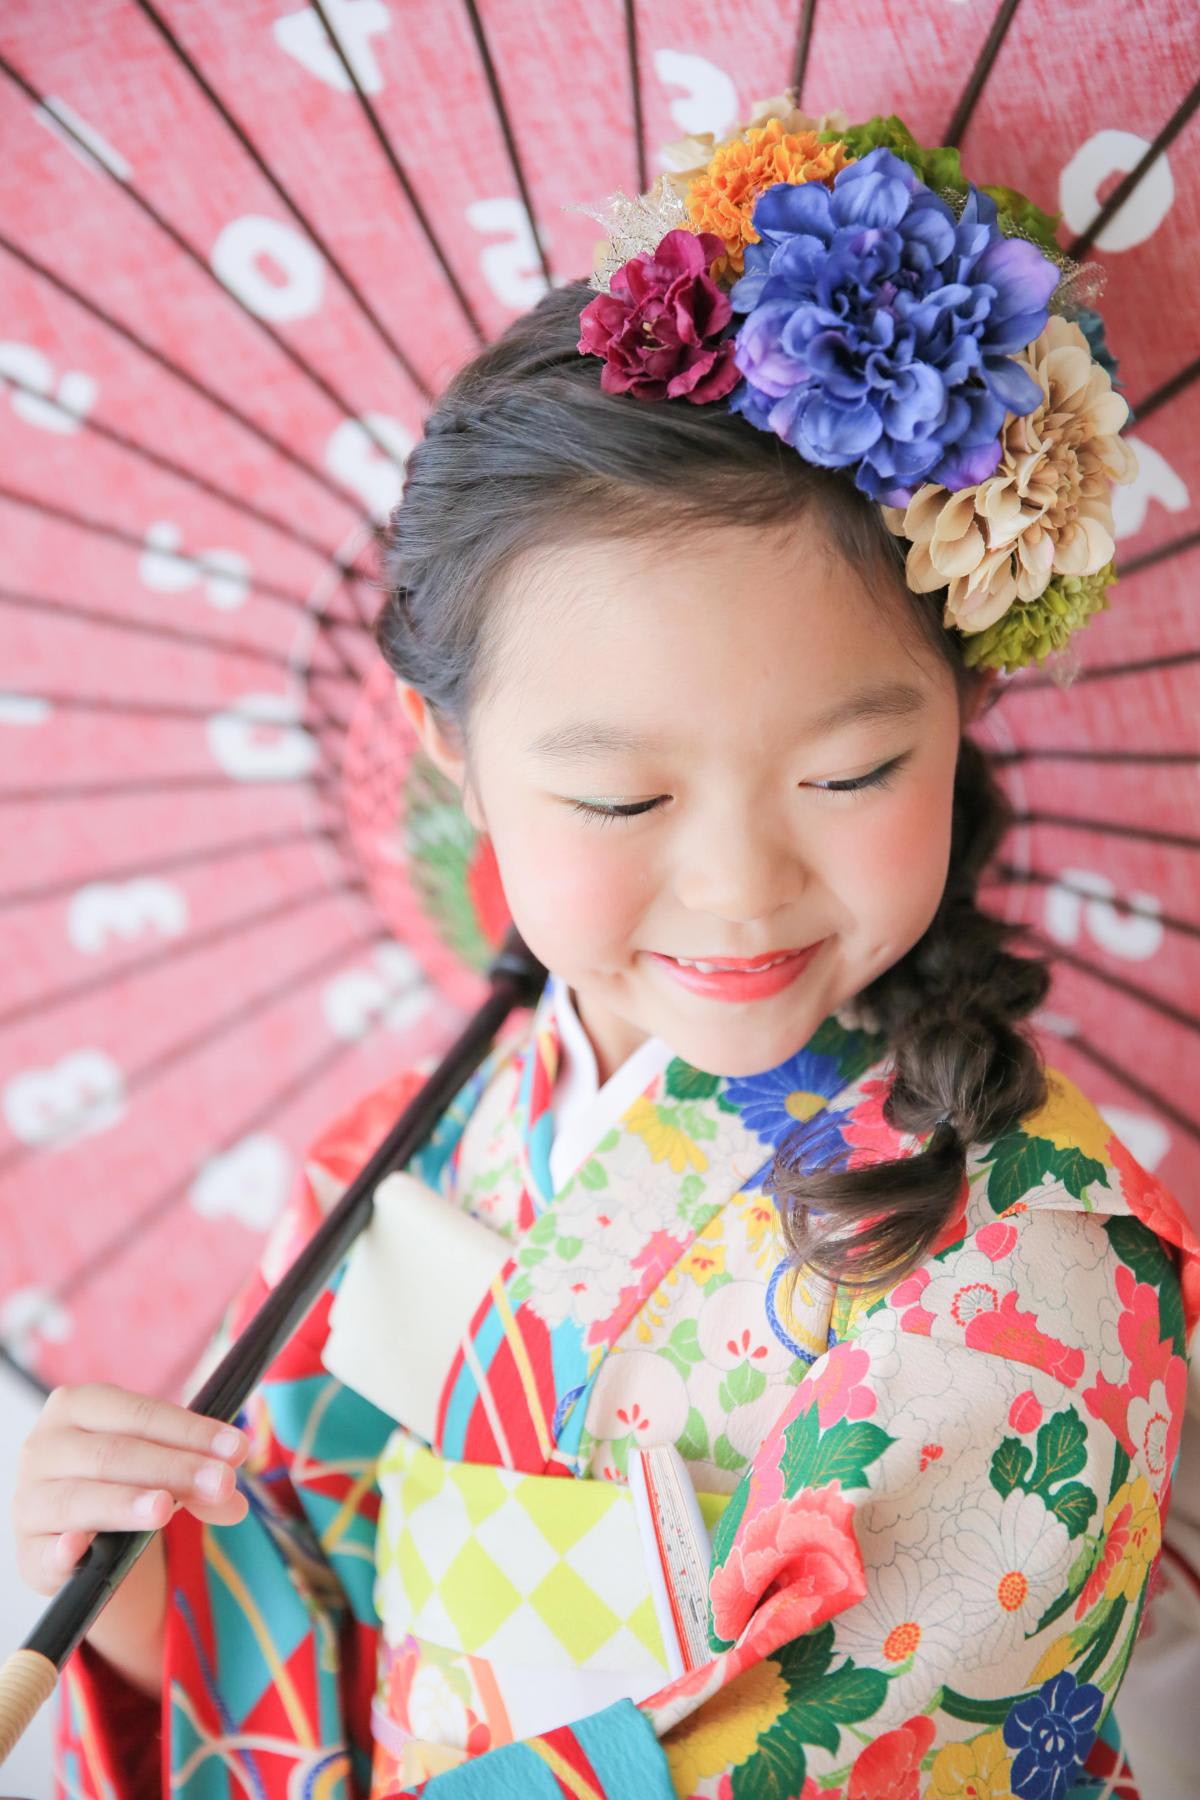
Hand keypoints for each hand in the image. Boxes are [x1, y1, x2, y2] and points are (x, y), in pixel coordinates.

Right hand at [12, 1382, 249, 1595]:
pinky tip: (78, 1547)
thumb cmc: (124, 1480)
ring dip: (125, 1502)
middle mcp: (45, 1446)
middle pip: (114, 1453)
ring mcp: (30, 1499)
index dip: (190, 1430)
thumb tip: (233, 1501)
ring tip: (164, 1508)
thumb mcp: (163, 1469)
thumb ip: (200, 1482)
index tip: (236, 1449)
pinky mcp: (28, 1552)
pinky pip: (44, 1551)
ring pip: (81, 1497)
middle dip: (173, 1467)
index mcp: (78, 1406)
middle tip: (221, 1482)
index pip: (140, 1413)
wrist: (78, 1530)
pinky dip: (62, 1549)